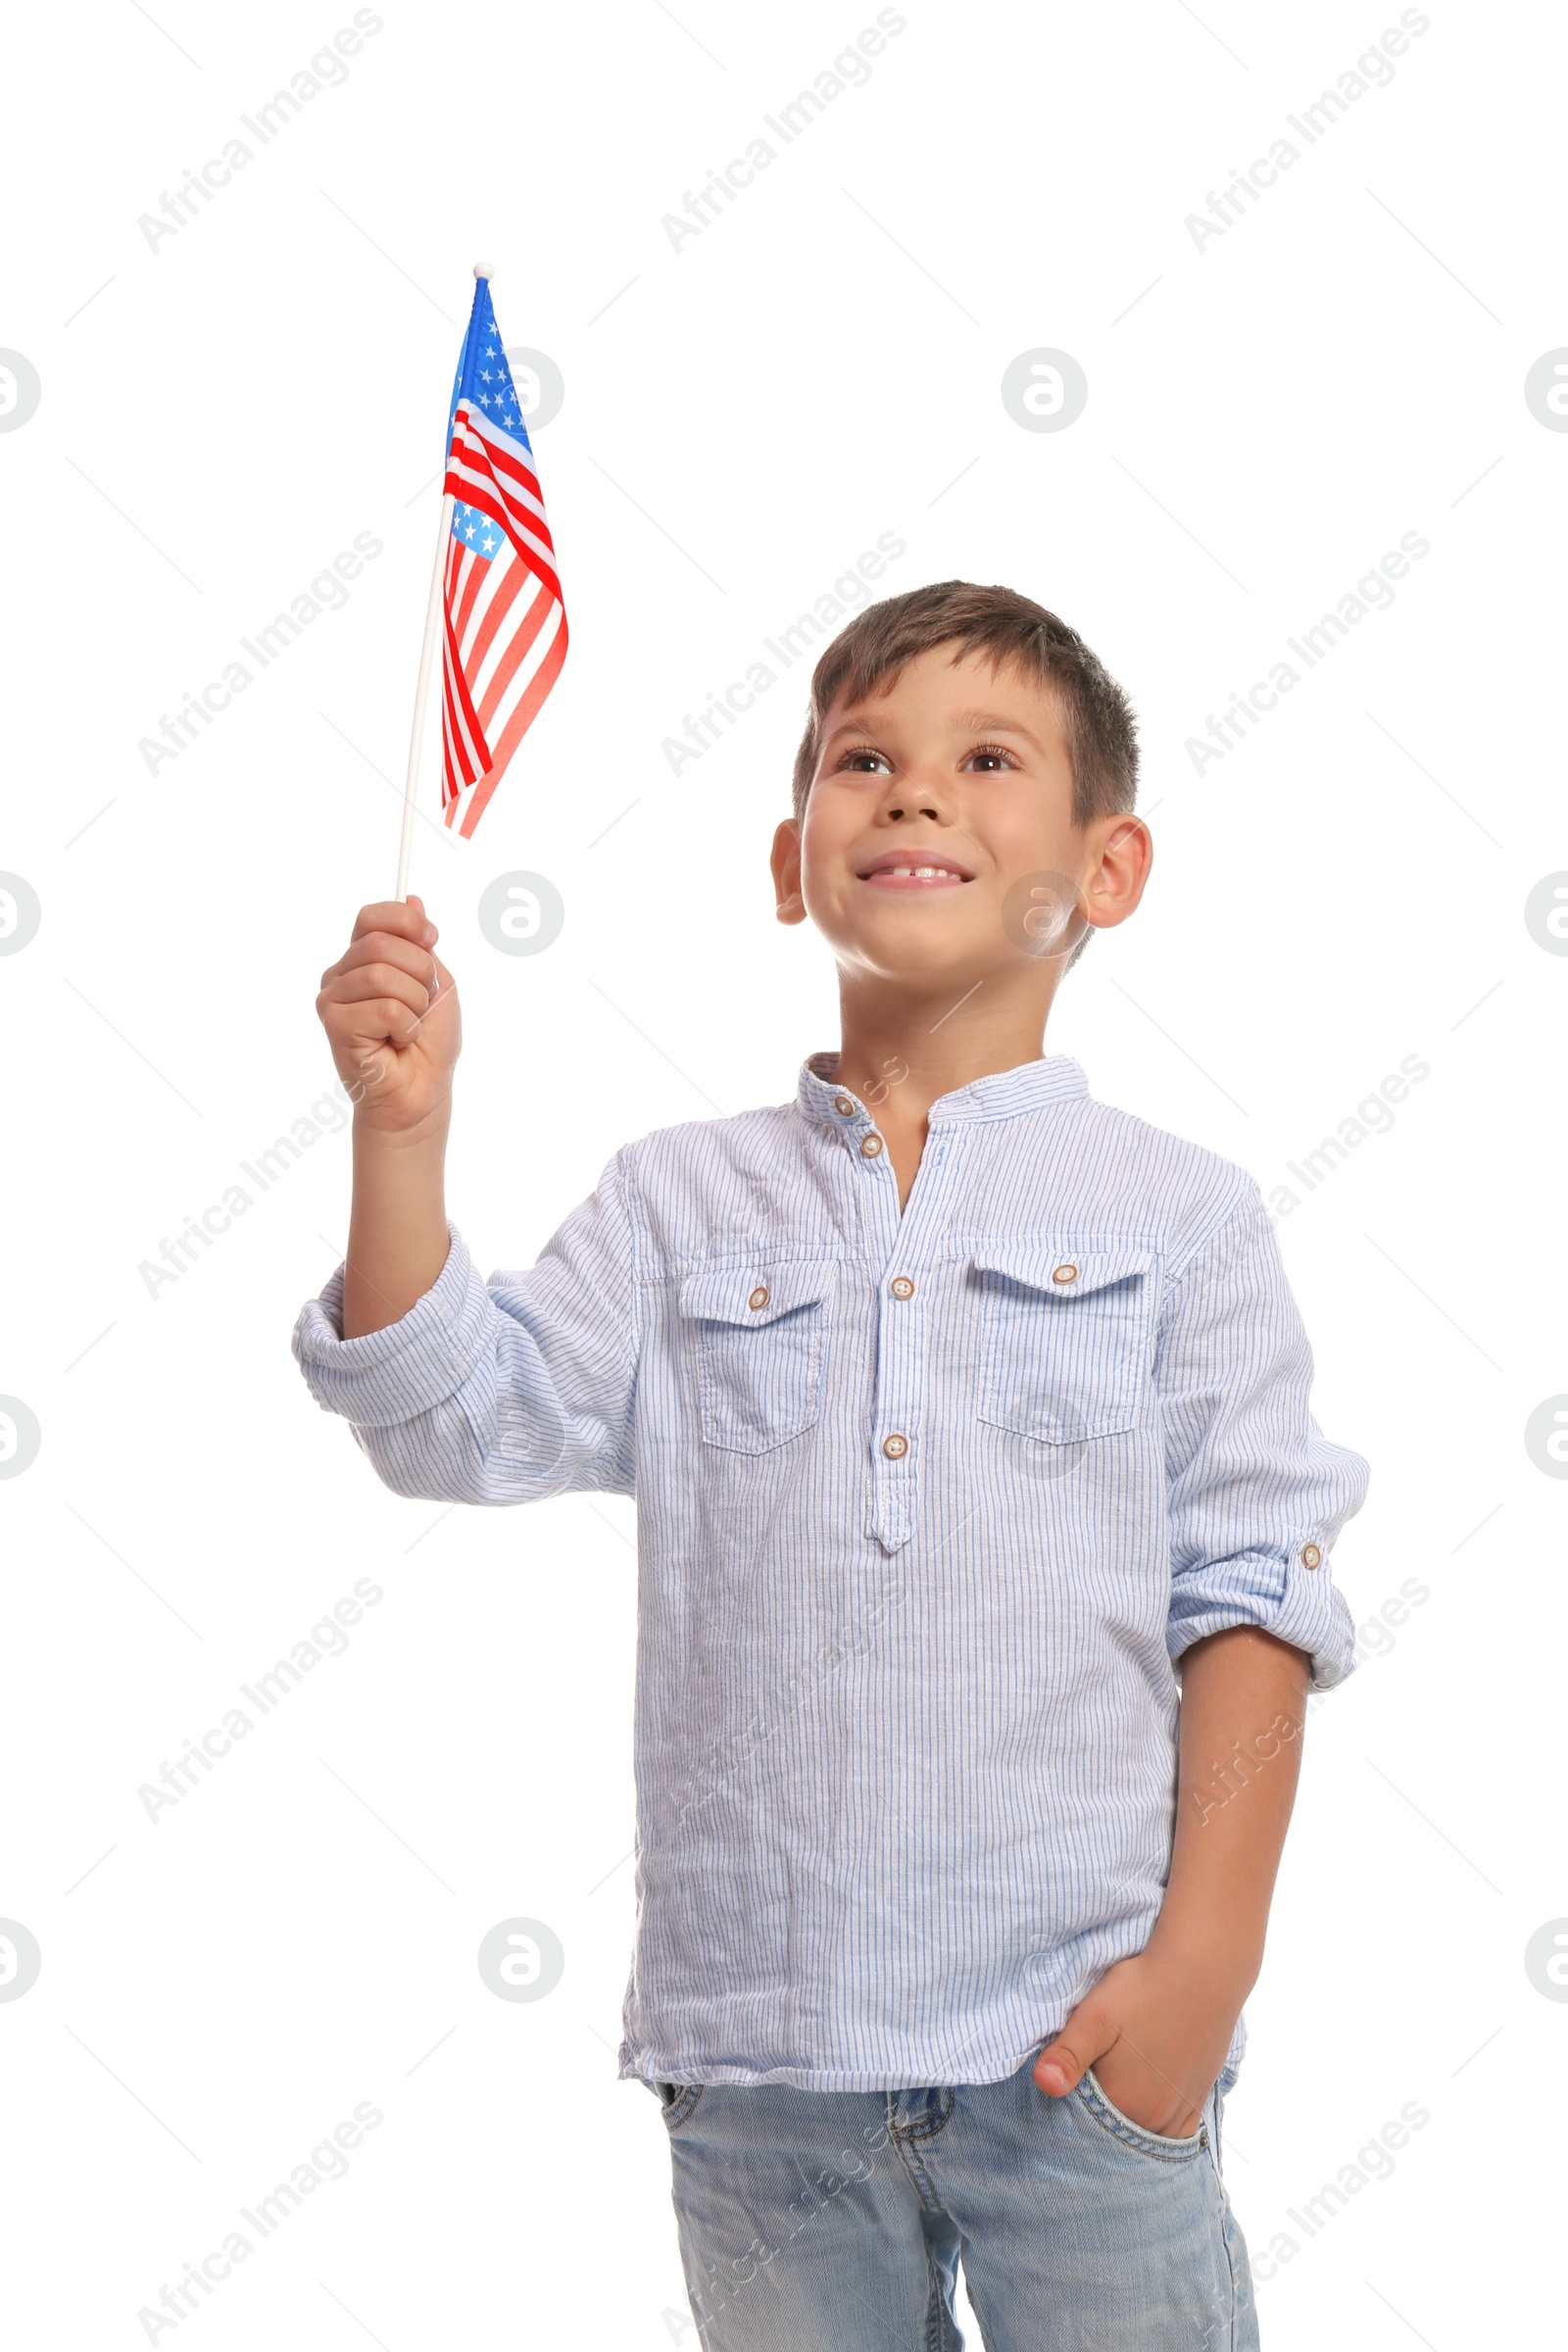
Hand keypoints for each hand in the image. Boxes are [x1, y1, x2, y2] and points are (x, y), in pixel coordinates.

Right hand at [317, 896, 460, 1139]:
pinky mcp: (334, 1024)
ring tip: (409, 1026)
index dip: (405, 922)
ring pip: (382, 974)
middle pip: (380, 943)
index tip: (432, 939)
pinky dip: (405, 1026)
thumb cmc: (428, 1043)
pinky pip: (384, 1007)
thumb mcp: (438, 983)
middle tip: (424, 1002)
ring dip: (415, 1002)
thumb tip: (412, 897)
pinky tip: (397, 1042)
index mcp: (363, 958)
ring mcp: (333, 998)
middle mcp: (341, 974)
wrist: (421, 1092)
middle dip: (420, 972)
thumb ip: (421, 944)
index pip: (372, 916)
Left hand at [1031, 1946, 1243, 2140]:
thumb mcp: (1094, 2017)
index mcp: (1122, 2104)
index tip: (1073, 2075)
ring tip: (1121, 2082)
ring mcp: (1179, 2112)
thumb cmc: (1143, 1989)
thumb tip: (1042, 2084)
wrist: (1200, 1971)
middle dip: (1099, 2113)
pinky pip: (1175, 2130)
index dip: (1072, 2102)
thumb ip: (1067, 2055)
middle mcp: (1153, 2119)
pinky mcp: (1198, 2099)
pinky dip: (1158, 2121)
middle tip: (1099, 2068)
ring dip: (1129, 2118)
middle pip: (1114, 2129)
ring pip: (1144, 2132)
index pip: (1083, 2124)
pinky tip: (1148, 2099)